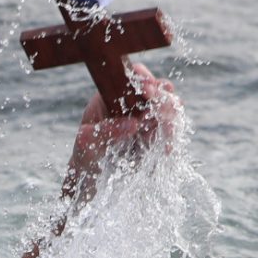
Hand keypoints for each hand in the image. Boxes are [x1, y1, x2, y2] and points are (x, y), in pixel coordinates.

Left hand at [64, 63, 177, 200]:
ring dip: (170, 120)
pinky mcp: (158, 138)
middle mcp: (135, 105)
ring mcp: (149, 120)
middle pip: (160, 91)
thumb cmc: (85, 153)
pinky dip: (171, 139)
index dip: (144, 79)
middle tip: (157, 114)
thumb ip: (107, 131)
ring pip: (172, 111)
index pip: (134, 79)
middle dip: (162, 100)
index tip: (146, 90)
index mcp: (114, 96)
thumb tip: (133, 124)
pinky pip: (172, 133)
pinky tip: (165, 149)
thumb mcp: (87, 141)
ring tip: (163, 134)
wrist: (92, 177)